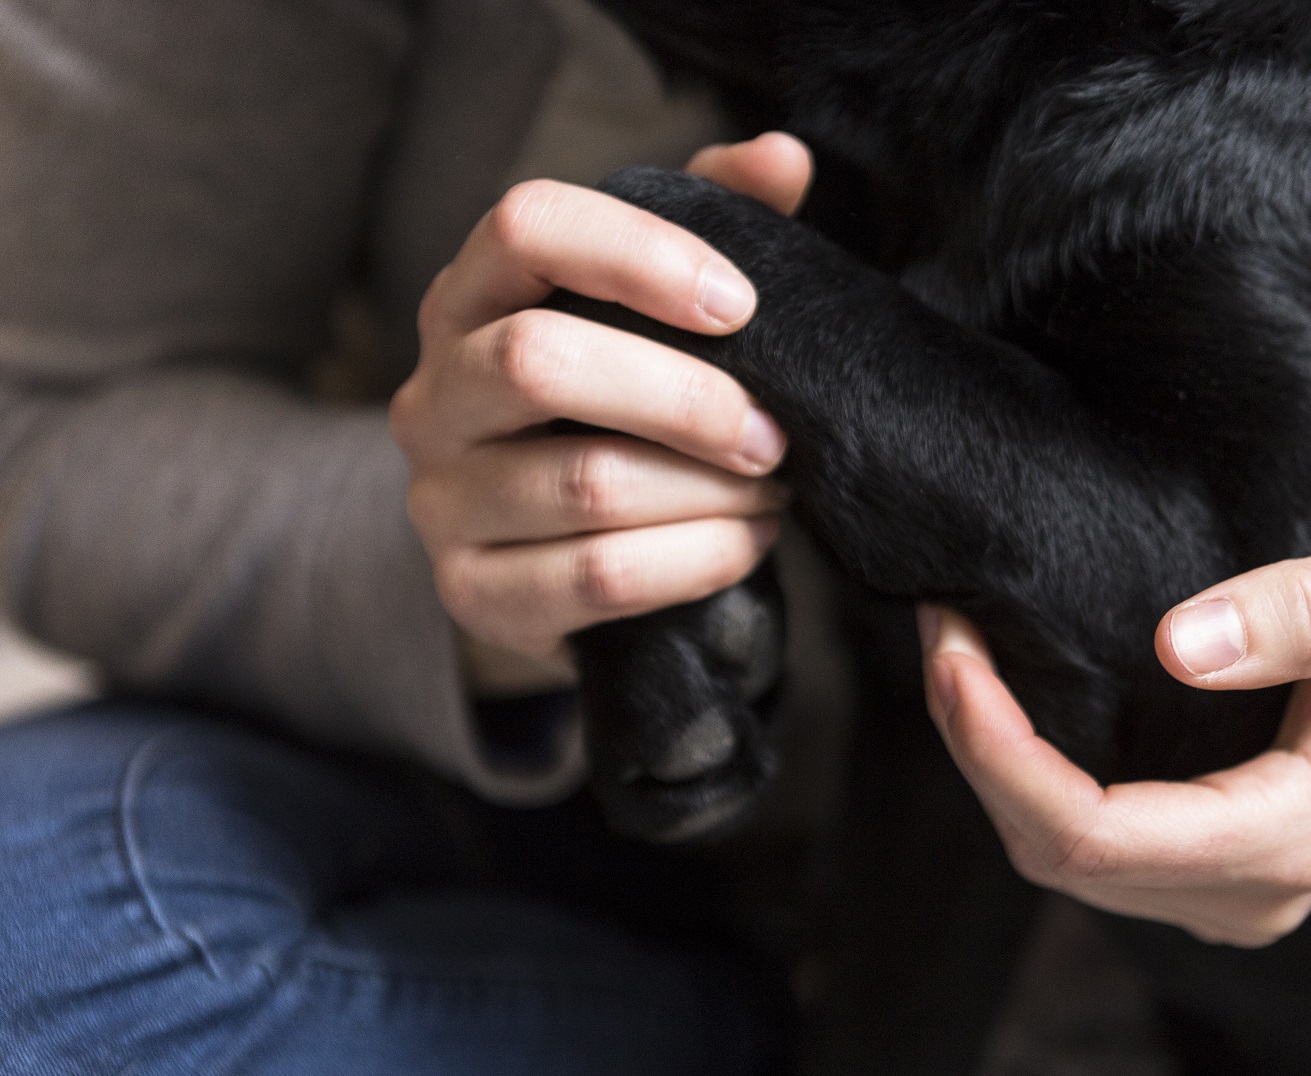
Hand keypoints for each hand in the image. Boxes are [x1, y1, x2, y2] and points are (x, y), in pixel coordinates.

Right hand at [391, 133, 813, 694]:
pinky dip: (695, 560)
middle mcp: (435, 390)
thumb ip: (717, 221)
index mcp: (475, 295)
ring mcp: (440, 497)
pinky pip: (597, 577)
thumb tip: (782, 156)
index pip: (527, 226)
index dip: (640, 255)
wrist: (556, 562)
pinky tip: (746, 545)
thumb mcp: (662, 310)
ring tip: (774, 493)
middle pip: (541, 361)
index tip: (742, 304)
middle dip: (686, 400)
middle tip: (774, 432)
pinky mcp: (472, 591)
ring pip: (585, 484)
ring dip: (708, 491)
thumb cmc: (618, 411)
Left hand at [918, 460, 1310, 946]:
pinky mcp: (1197, 870)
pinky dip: (1021, 774)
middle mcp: (1249, 893)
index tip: (953, 651)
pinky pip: (1080, 844)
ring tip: (954, 647)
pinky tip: (999, 697)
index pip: (1099, 832)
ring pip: (1055, 856)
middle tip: (939, 629)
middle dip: (974, 747)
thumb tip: (1182, 646)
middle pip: (1057, 853)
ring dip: (987, 760)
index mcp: (1292, 835)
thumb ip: (1299, 613)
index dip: (1000, 751)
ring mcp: (1221, 893)